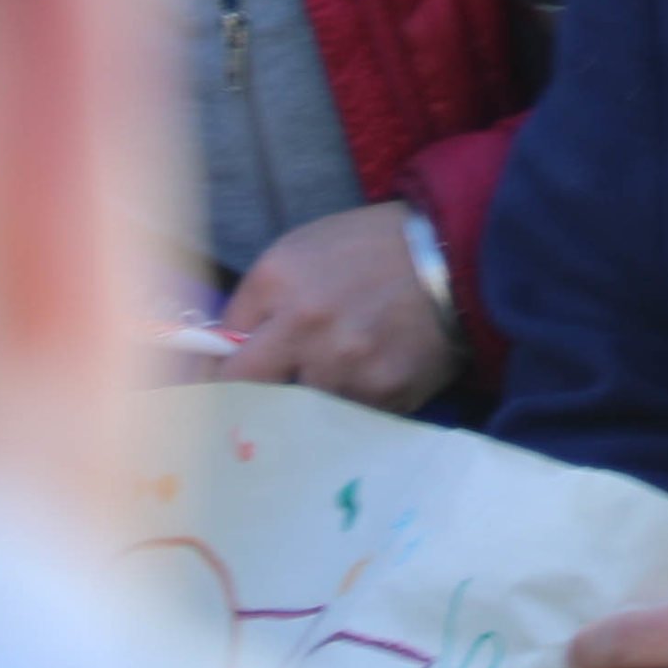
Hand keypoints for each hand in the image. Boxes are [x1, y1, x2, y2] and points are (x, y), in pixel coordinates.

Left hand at [213, 203, 458, 410]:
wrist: (454, 256)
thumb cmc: (371, 250)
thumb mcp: (304, 253)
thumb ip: (259, 304)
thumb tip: (223, 355)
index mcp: (276, 279)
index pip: (219, 351)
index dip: (213, 377)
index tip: (213, 394)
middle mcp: (302, 323)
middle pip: (244, 390)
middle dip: (242, 402)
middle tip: (248, 412)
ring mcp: (342, 364)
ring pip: (297, 410)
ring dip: (308, 402)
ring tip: (336, 378)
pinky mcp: (381, 393)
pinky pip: (347, 417)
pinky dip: (352, 405)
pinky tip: (371, 376)